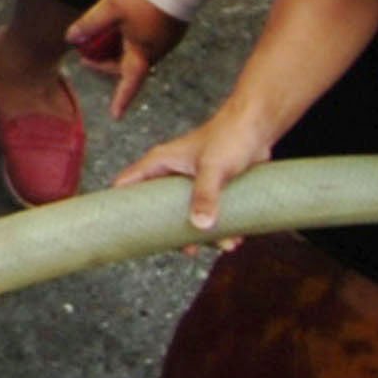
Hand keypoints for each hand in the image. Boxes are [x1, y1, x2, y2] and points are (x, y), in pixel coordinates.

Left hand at [66, 0, 190, 121]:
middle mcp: (159, 49)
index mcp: (144, 52)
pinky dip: (132, 38)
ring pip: (139, 51)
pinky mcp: (172, 25)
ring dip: (119, 49)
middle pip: (131, 65)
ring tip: (101, 38)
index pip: (130, 82)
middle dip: (108, 64)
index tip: (115, 115)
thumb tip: (71, 38)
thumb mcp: (109, 8)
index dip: (121, 99)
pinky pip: (148, 39)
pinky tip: (122, 24)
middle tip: (86, 56)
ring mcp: (168, 37)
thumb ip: (90, 24)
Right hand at [114, 108, 278, 236]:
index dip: (119, 206)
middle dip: (172, 232)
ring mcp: (191, 183)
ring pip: (187, 214)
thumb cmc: (230, 136)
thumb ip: (205, 195)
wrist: (257, 128)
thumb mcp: (213, 168)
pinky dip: (221, 227)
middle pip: (158, 208)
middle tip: (185, 249)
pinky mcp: (212, 189)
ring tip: (224, 245)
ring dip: (205, 233)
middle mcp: (171, 174)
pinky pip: (209, 213)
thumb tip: (200, 225)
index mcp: (160, 163)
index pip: (127, 184)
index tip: (119, 228)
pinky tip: (236, 236)